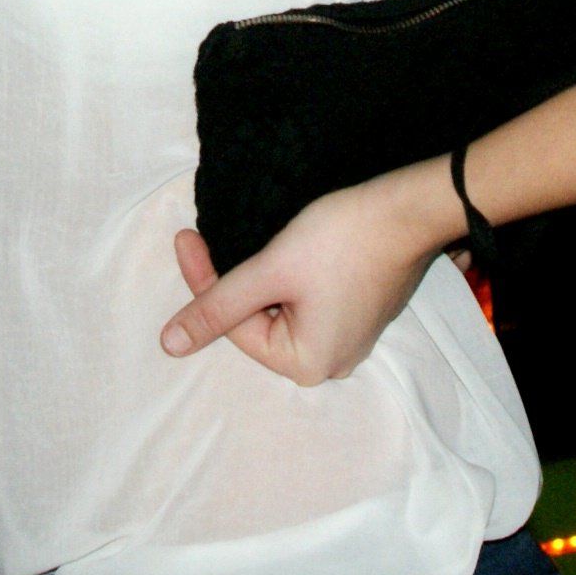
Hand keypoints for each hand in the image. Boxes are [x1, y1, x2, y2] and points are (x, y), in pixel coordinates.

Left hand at [158, 161, 456, 386]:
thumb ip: (217, 307)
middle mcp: (331, 363)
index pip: (234, 324)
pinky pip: (305, 303)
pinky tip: (278, 251)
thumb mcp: (269, 271)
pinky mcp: (358, 313)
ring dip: (256, 277)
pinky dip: (284, 278)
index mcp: (306, 363)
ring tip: (235, 241)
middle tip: (202, 237)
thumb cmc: (340, 240)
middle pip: (256, 322)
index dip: (202, 279)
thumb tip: (170, 345)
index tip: (184, 236)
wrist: (406, 210)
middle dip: (230, 282)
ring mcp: (349, 339)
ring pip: (279, 310)